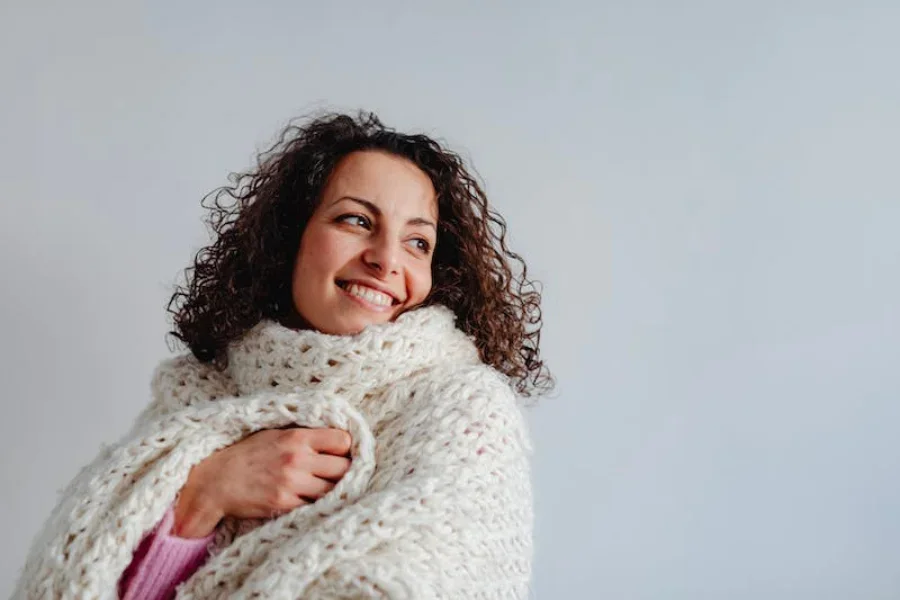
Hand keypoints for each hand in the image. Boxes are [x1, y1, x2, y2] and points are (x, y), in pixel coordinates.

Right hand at [173, 427, 351, 536]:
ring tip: (324, 487)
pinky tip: (310, 500)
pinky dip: (316, 504)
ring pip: (333, 490)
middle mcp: (298, 459)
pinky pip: (315, 505)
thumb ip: (304, 436)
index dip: (345, 448)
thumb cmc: (247, 454)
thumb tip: (333, 439)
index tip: (340, 453)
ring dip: (332, 490)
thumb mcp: (275, 434)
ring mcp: (292, 483)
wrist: (216, 481)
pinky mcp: (285, 504)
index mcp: (297, 437)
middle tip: (336, 474)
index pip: (342, 441)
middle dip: (344, 471)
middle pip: (343, 467)